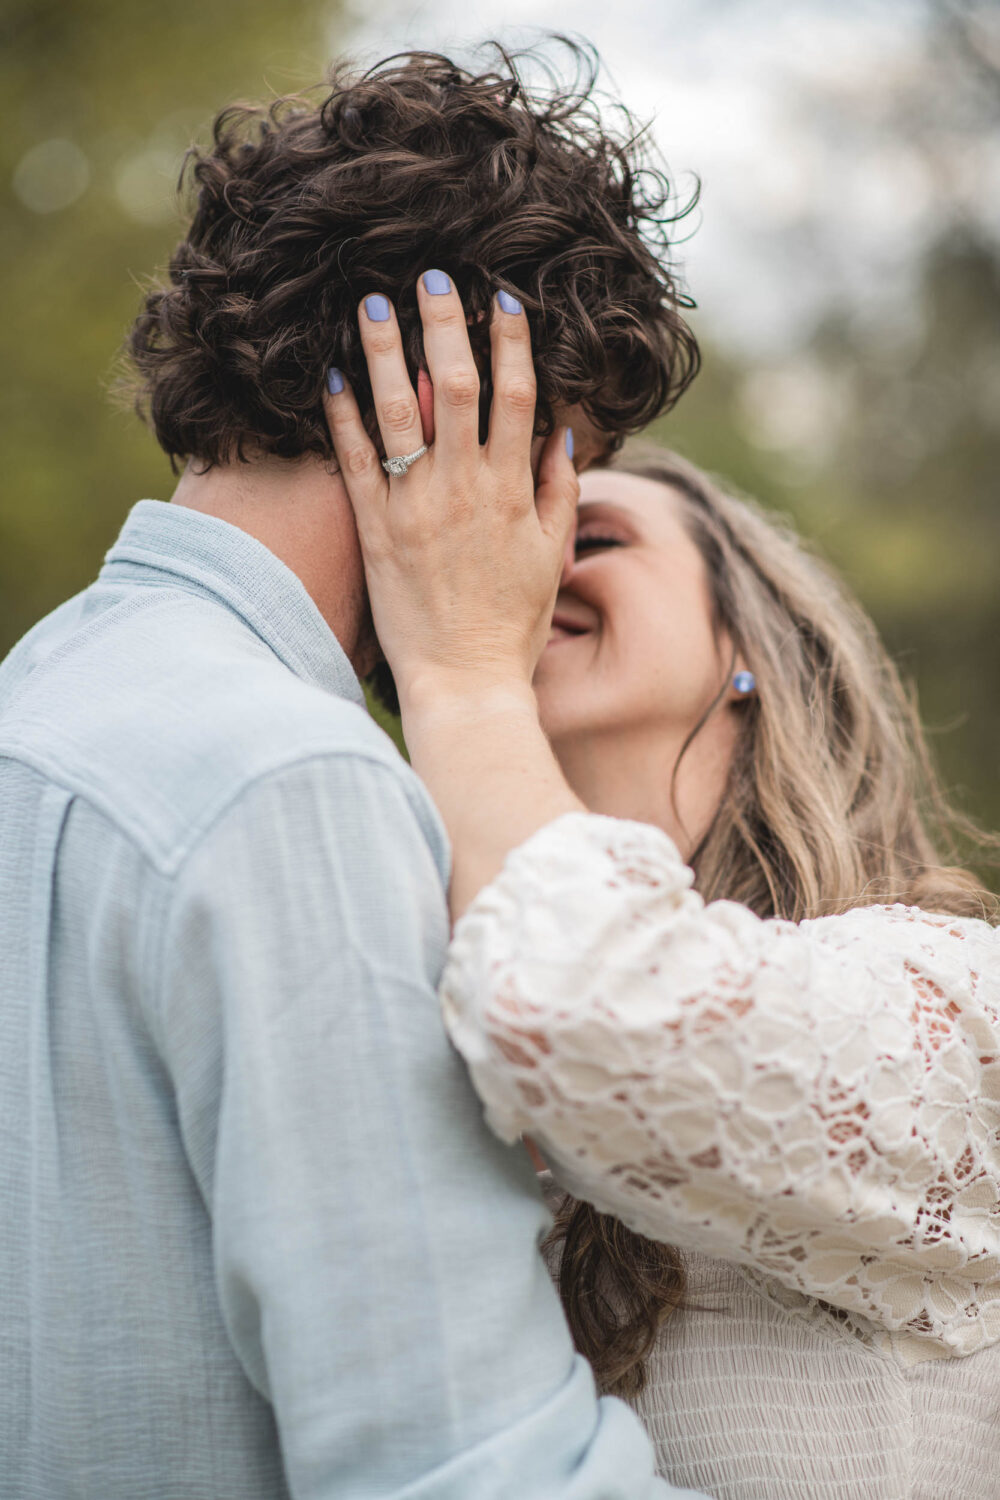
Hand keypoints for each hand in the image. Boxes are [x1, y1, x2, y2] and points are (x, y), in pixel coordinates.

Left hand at [322, 273, 577, 716]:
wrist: (465, 682)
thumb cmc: (511, 624)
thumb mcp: (550, 556)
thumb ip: (557, 490)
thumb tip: (563, 431)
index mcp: (512, 491)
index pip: (516, 398)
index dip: (511, 344)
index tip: (502, 298)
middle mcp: (465, 489)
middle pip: (457, 388)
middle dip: (446, 326)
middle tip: (433, 274)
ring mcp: (417, 508)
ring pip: (401, 413)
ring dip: (387, 353)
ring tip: (373, 303)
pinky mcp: (376, 532)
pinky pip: (356, 463)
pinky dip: (344, 417)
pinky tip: (331, 375)